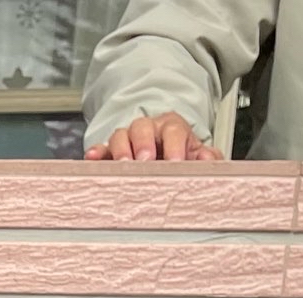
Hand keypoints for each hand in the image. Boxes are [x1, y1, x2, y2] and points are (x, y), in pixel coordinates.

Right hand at [83, 113, 221, 161]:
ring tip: (124, 165)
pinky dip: (97, 152)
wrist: (164, 157)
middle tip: (146, 161)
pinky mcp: (111, 153)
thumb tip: (209, 157)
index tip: (175, 163)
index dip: (174, 145)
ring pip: (120, 135)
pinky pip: (102, 149)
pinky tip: (93, 158)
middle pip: (143, 127)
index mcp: (172, 128)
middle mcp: (148, 130)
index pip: (173, 130)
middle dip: (144, 144)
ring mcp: (128, 140)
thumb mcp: (198, 156)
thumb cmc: (179, 157)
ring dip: (121, 150)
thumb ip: (209, 158)